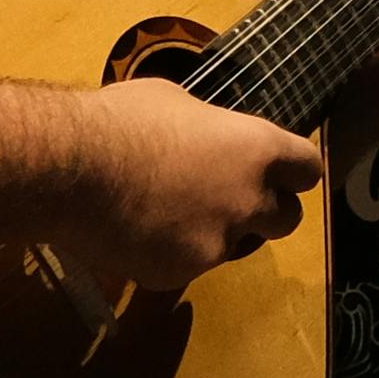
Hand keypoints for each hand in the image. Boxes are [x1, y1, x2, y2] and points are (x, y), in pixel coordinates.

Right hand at [66, 74, 325, 291]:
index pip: (308, 167)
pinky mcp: (181, 274)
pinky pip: (185, 266)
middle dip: (266, 212)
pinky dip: (167, 254)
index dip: (294, 171)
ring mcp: (217, 242)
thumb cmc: (121, 120)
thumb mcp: (175, 102)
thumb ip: (206, 128)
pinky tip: (134, 234)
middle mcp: (249, 200)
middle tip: (230, 202)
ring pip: (231, 245)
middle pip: (287, 218)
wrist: (70, 169)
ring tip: (165, 213)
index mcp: (256, 149)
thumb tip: (202, 134)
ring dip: (212, 233)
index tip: (281, 172)